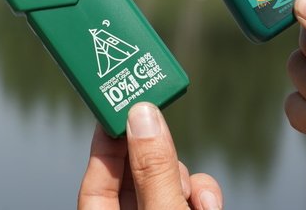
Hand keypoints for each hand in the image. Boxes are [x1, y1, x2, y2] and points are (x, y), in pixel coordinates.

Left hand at [78, 102, 222, 209]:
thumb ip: (154, 169)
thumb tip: (143, 115)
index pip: (97, 176)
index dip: (108, 138)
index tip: (122, 106)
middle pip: (137, 173)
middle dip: (154, 154)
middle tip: (160, 123)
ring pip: (169, 181)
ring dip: (185, 179)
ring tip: (193, 197)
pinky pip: (191, 197)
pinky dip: (202, 196)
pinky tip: (207, 207)